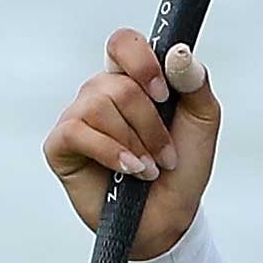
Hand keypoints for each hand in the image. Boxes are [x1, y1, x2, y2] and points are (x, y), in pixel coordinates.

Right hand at [42, 31, 221, 260]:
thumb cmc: (181, 168)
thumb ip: (195, 82)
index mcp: (131, 80)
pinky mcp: (60, 146)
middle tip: (164, 154)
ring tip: (146, 167)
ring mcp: (77, 118)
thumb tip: (179, 53)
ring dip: (133, 142)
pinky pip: (77, 131)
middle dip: (149, 125)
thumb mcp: (202, 120)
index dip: (141, 63)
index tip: (164, 94)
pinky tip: (127, 170)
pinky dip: (110, 152)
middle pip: (118, 85)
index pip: (124, 44)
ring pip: (99, 106)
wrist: (167, 217)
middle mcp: (100, 94)